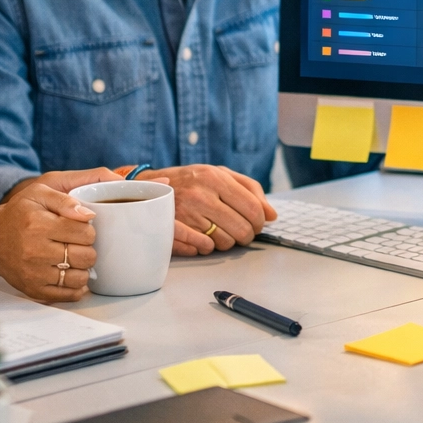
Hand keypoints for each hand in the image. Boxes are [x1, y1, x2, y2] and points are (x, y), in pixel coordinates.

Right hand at [0, 174, 102, 302]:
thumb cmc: (17, 215)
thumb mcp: (38, 194)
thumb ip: (65, 200)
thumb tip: (89, 215)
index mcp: (39, 225)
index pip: (85, 233)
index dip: (89, 229)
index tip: (80, 228)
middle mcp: (35, 252)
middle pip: (86, 257)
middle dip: (88, 248)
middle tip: (77, 243)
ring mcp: (34, 274)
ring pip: (80, 278)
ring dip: (82, 268)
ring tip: (73, 258)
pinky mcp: (33, 290)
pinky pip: (68, 295)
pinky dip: (75, 286)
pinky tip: (70, 273)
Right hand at [138, 165, 275, 255]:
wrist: (149, 186)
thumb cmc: (192, 180)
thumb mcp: (220, 174)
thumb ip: (251, 190)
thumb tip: (272, 215)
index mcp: (215, 178)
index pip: (252, 208)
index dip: (260, 222)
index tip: (258, 225)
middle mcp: (200, 195)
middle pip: (241, 229)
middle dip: (247, 235)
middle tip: (243, 233)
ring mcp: (186, 214)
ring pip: (224, 242)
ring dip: (228, 242)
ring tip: (221, 232)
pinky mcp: (174, 230)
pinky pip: (204, 249)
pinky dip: (209, 247)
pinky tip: (206, 238)